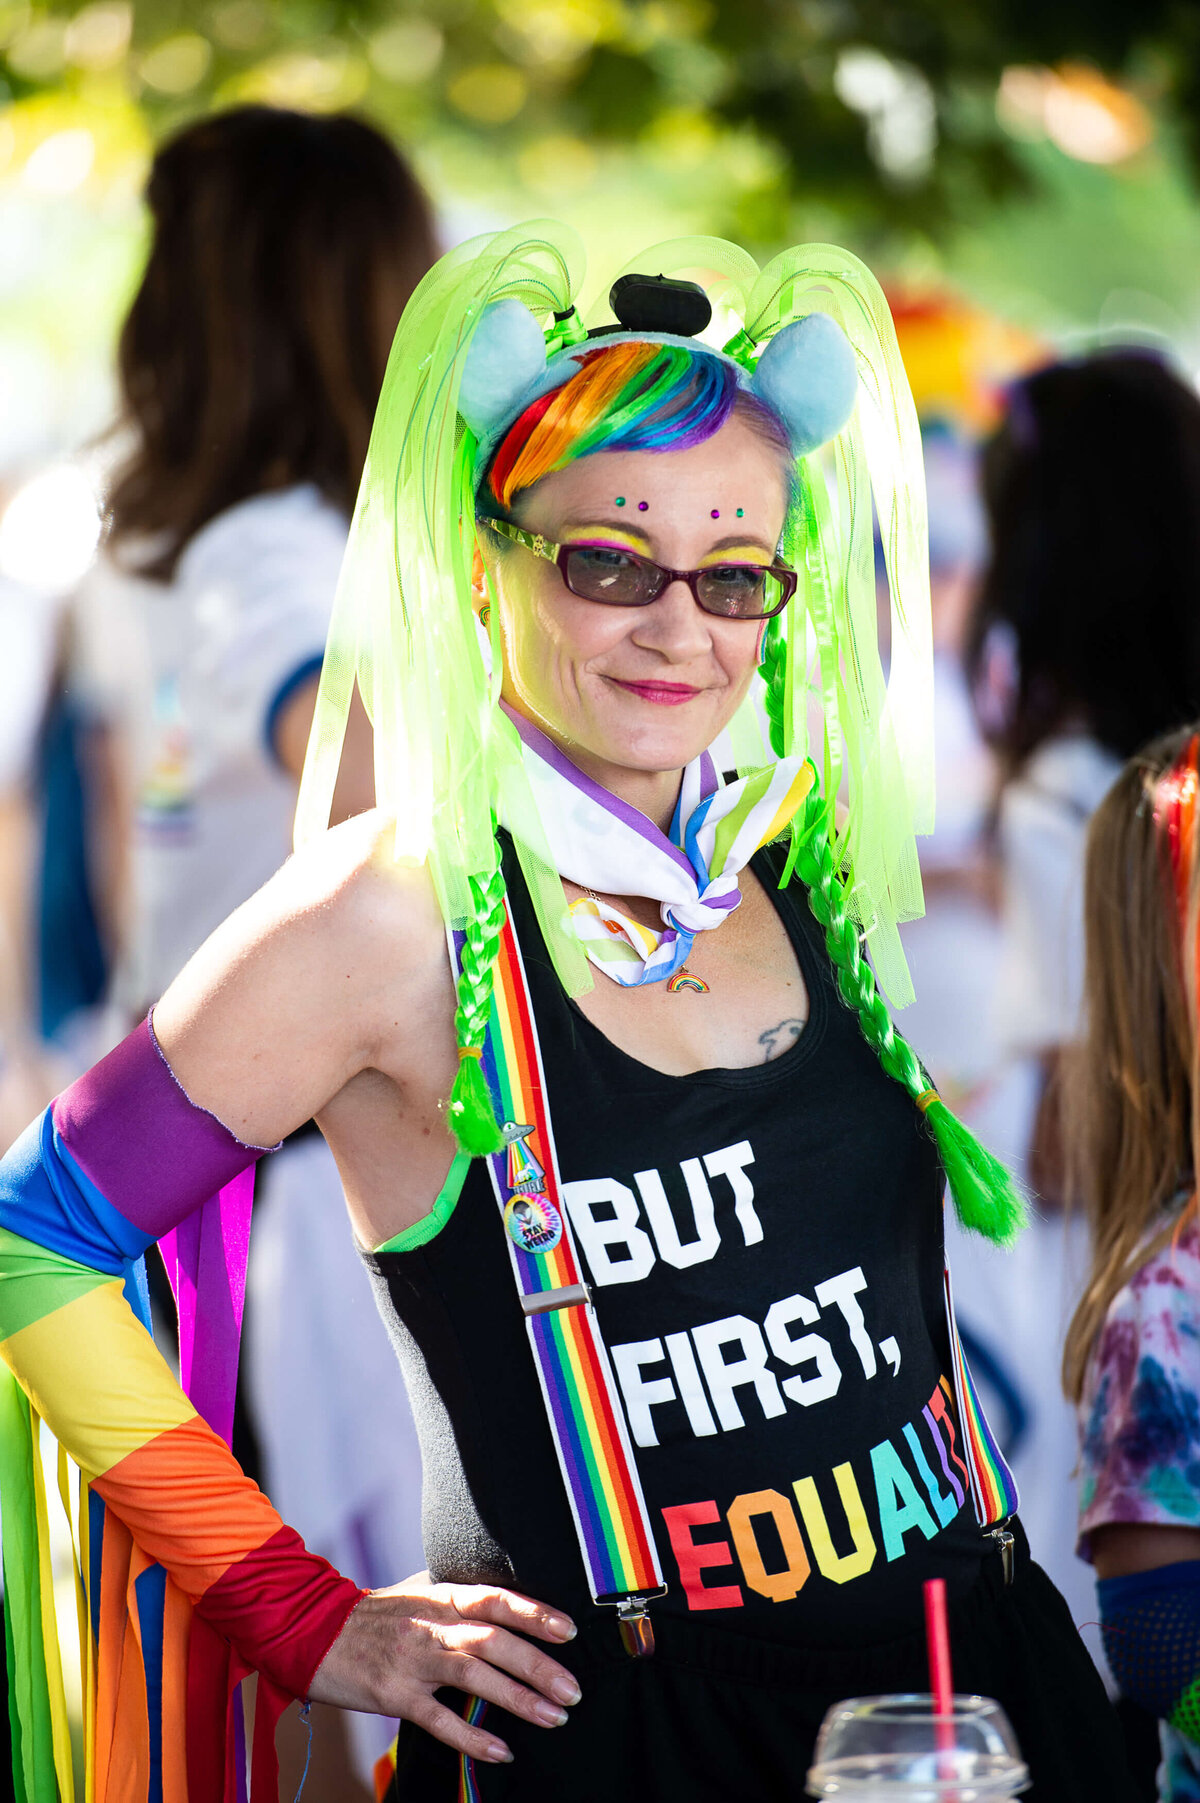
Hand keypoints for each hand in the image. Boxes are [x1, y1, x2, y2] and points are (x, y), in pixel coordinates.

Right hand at [307, 1577, 580, 1763]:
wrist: (311, 1631)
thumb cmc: (374, 1616)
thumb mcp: (418, 1594)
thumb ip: (458, 1602)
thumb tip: (507, 1608)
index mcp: (441, 1597)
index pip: (497, 1598)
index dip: (535, 1613)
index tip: (570, 1631)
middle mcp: (430, 1624)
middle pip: (493, 1640)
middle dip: (538, 1665)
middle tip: (574, 1690)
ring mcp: (412, 1660)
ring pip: (473, 1676)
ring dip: (518, 1698)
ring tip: (554, 1717)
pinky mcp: (393, 1694)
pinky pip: (439, 1719)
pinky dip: (472, 1736)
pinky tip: (501, 1749)